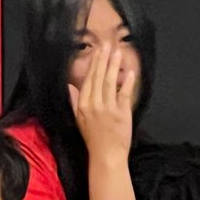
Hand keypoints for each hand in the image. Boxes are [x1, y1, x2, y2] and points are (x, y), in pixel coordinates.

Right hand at [67, 42, 135, 160]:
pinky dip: (127, 82)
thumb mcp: (78, 119)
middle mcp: (94, 104)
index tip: (97, 51)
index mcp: (82, 105)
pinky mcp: (122, 113)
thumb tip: (69, 86)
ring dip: (114, 66)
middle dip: (103, 59)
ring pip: (110, 82)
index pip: (88, 80)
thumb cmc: (93, 138)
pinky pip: (124, 94)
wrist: (106, 155)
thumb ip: (75, 101)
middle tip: (107, 44)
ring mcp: (108, 108)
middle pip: (98, 77)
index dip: (93, 64)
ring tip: (117, 52)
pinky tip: (130, 71)